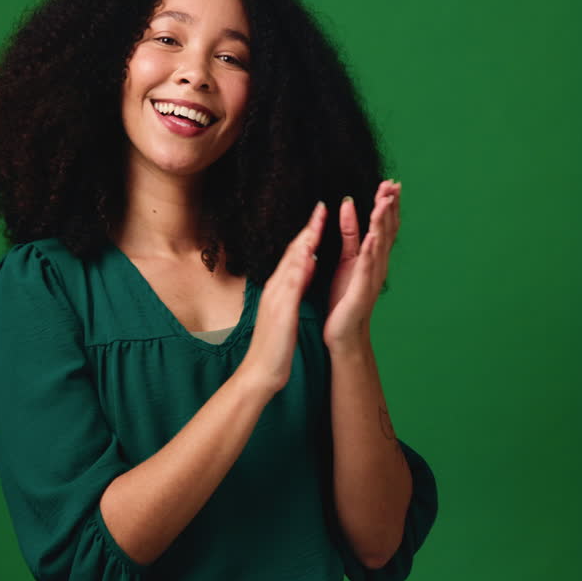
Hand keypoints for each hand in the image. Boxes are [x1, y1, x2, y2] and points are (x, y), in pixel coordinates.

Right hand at [237, 201, 326, 396]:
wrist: (260, 372)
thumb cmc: (275, 345)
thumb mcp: (288, 310)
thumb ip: (296, 286)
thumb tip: (308, 265)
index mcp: (280, 289)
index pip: (295, 256)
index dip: (308, 234)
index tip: (321, 216)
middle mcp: (276, 289)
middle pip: (292, 253)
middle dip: (307, 230)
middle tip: (321, 207)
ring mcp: (277, 299)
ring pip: (291, 265)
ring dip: (304, 242)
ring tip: (317, 223)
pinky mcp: (281, 313)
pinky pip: (291, 288)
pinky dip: (300, 271)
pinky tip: (308, 258)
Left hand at [324, 180, 400, 349]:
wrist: (344, 333)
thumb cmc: (344, 297)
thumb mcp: (346, 258)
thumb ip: (349, 232)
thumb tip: (348, 204)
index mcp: (373, 256)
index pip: (384, 224)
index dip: (388, 203)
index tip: (390, 182)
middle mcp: (377, 264)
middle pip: (386, 230)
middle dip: (389, 206)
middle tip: (393, 184)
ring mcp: (372, 277)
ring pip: (379, 245)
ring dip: (382, 222)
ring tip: (384, 201)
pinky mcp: (361, 290)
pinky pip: (367, 267)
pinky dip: (370, 251)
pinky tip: (372, 236)